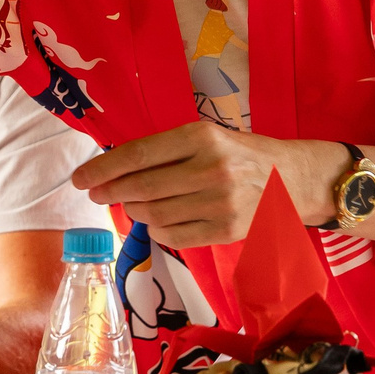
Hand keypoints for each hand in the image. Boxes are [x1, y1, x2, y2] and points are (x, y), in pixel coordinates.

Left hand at [73, 123, 332, 246]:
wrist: (294, 179)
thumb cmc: (242, 154)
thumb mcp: (208, 137)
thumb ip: (167, 151)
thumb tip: (114, 169)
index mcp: (202, 137)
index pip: (139, 155)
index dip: (103, 168)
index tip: (80, 179)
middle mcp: (210, 169)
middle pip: (141, 187)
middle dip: (110, 192)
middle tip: (96, 193)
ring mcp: (219, 203)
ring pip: (153, 214)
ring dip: (133, 211)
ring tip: (132, 204)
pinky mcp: (226, 230)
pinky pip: (172, 236)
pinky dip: (156, 230)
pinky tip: (156, 221)